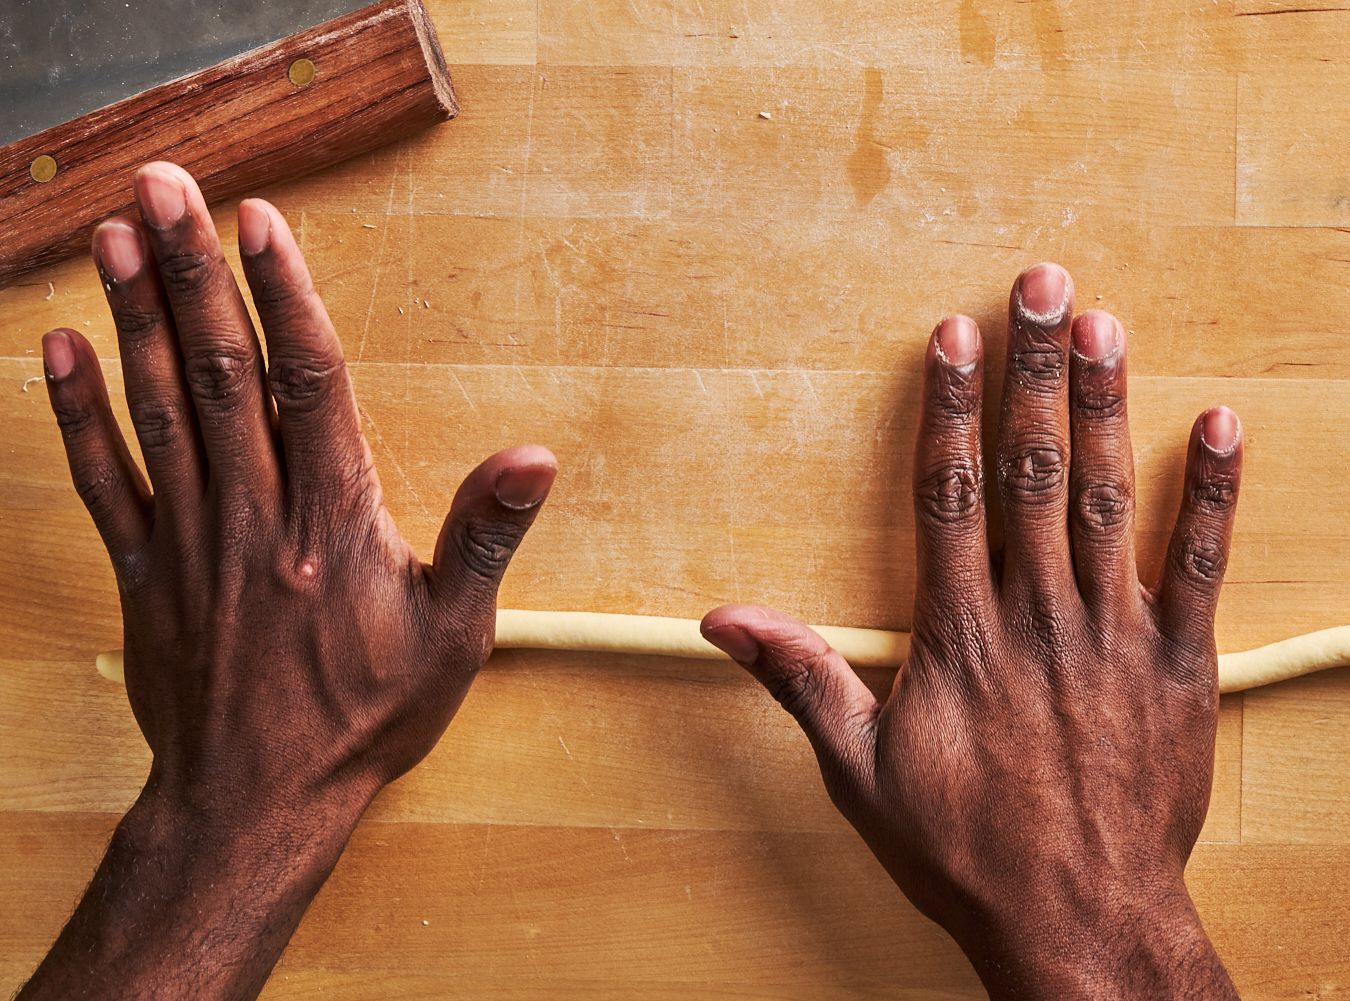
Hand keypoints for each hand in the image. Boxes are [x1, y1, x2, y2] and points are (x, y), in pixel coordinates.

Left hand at [25, 162, 554, 999]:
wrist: (259, 804)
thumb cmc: (366, 719)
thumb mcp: (458, 636)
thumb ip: (485, 535)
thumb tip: (532, 457)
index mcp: (335, 521)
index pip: (308, 382)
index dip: (283, 294)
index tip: (257, 218)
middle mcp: (255, 514)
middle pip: (219, 370)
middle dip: (193, 270)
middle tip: (163, 185)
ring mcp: (190, 541)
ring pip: (158, 407)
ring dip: (134, 315)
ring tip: (114, 234)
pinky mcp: (144, 574)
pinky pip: (103, 480)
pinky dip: (75, 413)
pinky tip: (58, 349)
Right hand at [702, 264, 1241, 999]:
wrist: (1077, 918)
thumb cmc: (964, 847)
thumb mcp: (860, 769)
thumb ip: (801, 678)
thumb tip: (723, 618)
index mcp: (960, 633)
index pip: (948, 494)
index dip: (950, 407)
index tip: (955, 335)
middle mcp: (1036, 615)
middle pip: (1031, 471)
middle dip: (1034, 372)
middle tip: (1042, 287)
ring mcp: (1112, 635)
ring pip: (1108, 499)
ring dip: (1107, 407)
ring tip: (1105, 327)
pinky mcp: (1178, 665)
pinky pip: (1199, 568)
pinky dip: (1213, 495)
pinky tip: (1221, 426)